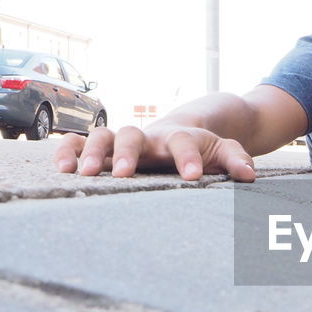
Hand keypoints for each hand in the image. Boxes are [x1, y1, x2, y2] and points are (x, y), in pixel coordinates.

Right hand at [55, 124, 256, 181]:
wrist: (180, 134)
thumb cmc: (200, 150)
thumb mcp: (222, 151)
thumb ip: (235, 159)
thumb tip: (249, 175)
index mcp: (180, 138)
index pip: (184, 142)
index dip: (188, 157)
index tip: (193, 176)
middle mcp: (148, 138)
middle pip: (132, 135)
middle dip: (127, 153)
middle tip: (125, 175)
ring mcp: (123, 143)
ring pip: (101, 136)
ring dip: (92, 153)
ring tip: (86, 174)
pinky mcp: (104, 150)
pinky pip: (79, 144)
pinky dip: (68, 152)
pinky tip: (63, 169)